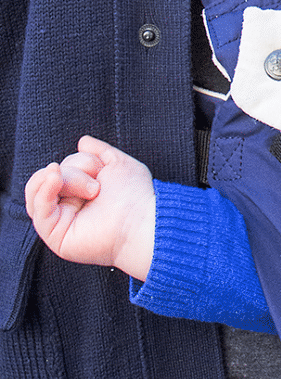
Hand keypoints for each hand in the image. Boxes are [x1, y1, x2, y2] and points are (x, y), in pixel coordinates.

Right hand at [25, 135, 155, 279]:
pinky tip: (54, 177)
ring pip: (40, 190)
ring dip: (64, 179)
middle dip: (75, 170)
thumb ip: (99, 151)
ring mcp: (59, 222)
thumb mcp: (116, 163)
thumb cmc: (136, 194)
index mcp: (78, 192)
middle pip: (49, 176)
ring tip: (92, 189)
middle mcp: (66, 207)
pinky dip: (43, 191)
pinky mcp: (56, 236)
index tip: (102, 169)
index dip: (79, 161)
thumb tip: (82, 142)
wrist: (144, 220)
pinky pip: (38, 211)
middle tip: (98, 187)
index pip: (61, 168)